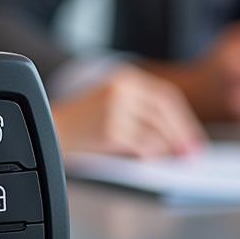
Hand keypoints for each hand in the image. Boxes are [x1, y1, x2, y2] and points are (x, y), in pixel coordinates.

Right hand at [51, 66, 205, 158]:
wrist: (46, 130)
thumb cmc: (81, 122)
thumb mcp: (112, 104)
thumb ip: (140, 111)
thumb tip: (176, 137)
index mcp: (125, 78)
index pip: (165, 96)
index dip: (183, 119)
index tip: (193, 138)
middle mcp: (122, 88)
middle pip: (165, 111)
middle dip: (182, 134)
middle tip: (192, 153)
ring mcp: (116, 108)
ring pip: (157, 129)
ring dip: (169, 146)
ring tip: (176, 160)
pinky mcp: (111, 128)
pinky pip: (142, 144)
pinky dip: (152, 154)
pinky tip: (153, 160)